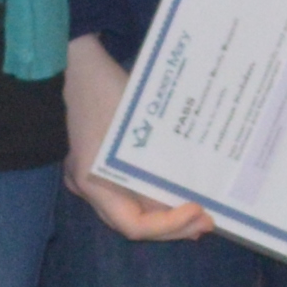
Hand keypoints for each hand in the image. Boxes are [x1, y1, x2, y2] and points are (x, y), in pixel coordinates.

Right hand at [59, 36, 213, 242]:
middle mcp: (88, 187)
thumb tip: (189, 199)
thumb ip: (159, 166)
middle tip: (208, 221)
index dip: (169, 226)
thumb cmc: (107, 91)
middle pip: (133, 224)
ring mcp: (91, 176)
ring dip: (166, 214)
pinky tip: (178, 192)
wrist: (77, 60)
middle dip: (173, 226)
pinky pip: (128, 191)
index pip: (133, 226)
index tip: (198, 210)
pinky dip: (154, 195)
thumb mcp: (138, 130)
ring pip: (132, 210)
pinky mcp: (99, 163)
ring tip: (200, 212)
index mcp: (92, 182)